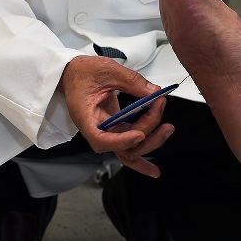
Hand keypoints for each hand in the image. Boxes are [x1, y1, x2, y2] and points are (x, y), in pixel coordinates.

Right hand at [58, 56, 174, 177]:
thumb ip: (131, 81)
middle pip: (122, 146)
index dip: (121, 140)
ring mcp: (107, 132)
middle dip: (147, 133)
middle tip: (159, 107)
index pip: (101, 139)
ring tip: (167, 128)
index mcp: (86, 117)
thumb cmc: (82, 73)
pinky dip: (141, 156)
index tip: (138, 134)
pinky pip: (128, 146)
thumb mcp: (107, 70)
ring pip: (129, 149)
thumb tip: (153, 92)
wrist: (73, 74)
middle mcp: (96, 130)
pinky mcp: (115, 129)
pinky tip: (152, 169)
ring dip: (150, 142)